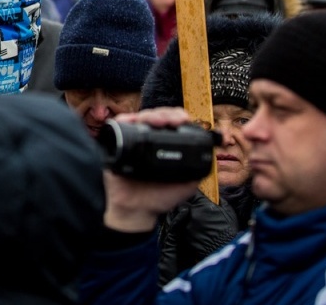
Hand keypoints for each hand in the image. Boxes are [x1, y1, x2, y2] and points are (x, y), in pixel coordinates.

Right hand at [102, 107, 204, 232]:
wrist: (136, 212)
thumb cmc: (158, 199)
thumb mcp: (186, 185)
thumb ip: (197, 171)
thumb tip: (211, 156)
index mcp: (164, 146)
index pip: (170, 123)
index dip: (177, 116)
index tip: (185, 120)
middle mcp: (147, 140)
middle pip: (156, 116)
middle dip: (167, 113)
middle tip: (175, 120)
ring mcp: (132, 140)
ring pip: (140, 117)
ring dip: (151, 115)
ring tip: (160, 121)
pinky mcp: (115, 143)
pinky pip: (119, 125)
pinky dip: (128, 119)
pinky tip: (137, 121)